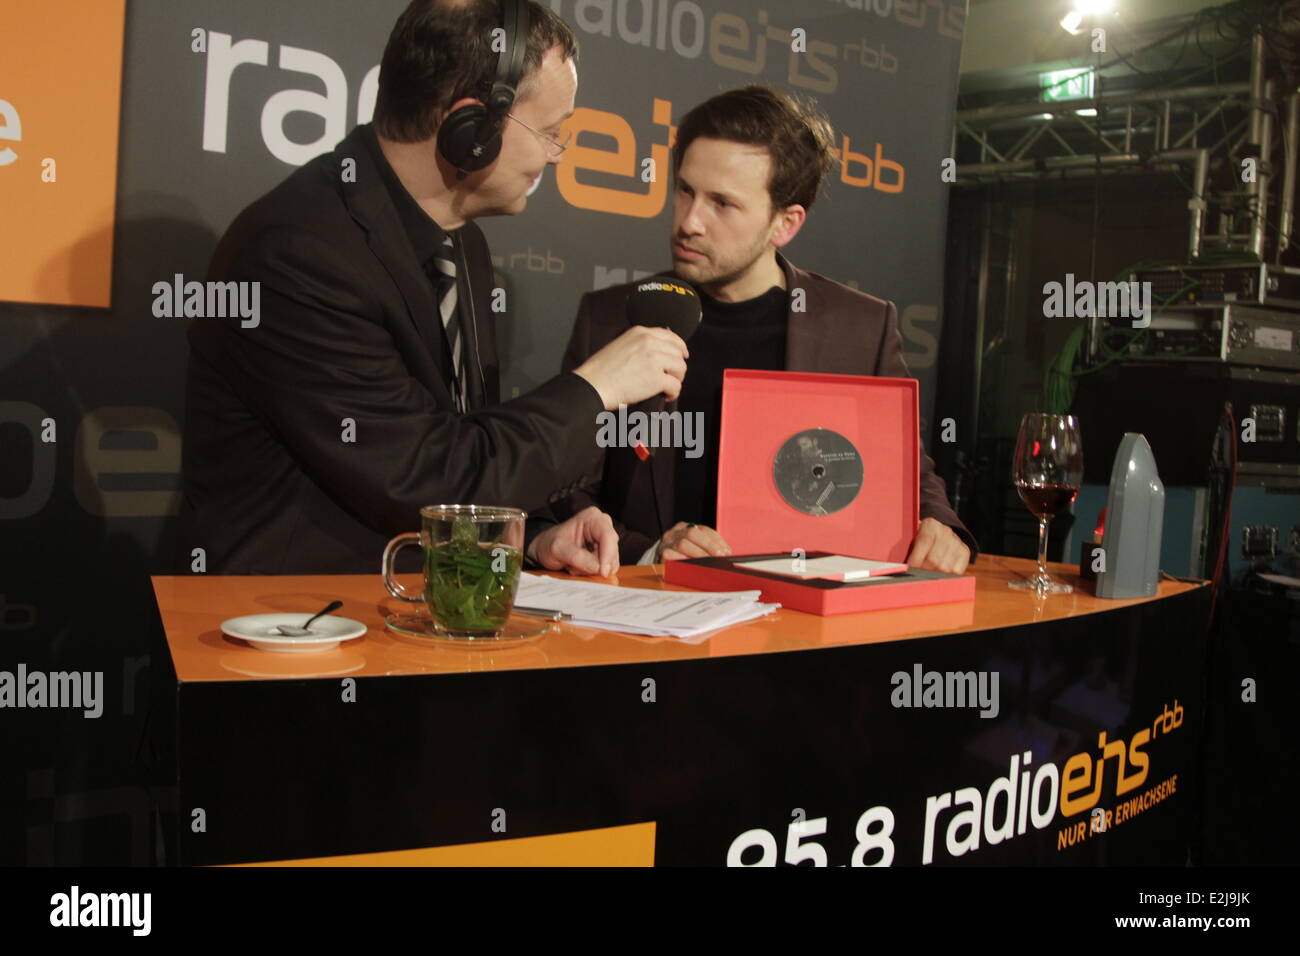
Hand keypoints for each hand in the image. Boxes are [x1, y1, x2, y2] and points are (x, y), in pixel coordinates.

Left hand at [527, 507, 619, 576]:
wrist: (544, 549)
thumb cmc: (549, 544)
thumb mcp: (557, 549)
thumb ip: (576, 556)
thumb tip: (597, 567)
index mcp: (592, 518)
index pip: (608, 536)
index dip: (608, 555)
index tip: (603, 572)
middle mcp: (602, 526)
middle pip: (612, 550)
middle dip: (597, 564)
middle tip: (576, 569)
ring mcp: (604, 540)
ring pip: (610, 561)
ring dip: (592, 569)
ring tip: (573, 566)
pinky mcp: (603, 553)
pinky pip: (605, 567)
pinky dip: (592, 571)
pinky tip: (578, 568)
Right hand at [573, 325, 687, 407]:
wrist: (592, 384)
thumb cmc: (600, 370)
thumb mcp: (620, 345)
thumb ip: (639, 345)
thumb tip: (656, 355)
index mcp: (639, 332)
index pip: (670, 336)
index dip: (679, 347)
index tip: (682, 355)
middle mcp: (649, 342)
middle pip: (678, 353)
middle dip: (677, 367)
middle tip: (672, 377)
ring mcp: (653, 359)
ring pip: (680, 368)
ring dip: (676, 379)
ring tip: (667, 387)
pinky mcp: (655, 378)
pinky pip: (676, 385)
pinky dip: (673, 393)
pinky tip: (665, 395)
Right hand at [656, 521, 731, 560]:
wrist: (661, 567)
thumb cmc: (683, 559)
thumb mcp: (696, 549)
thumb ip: (710, 549)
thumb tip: (726, 555)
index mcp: (685, 528)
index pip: (703, 530)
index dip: (716, 541)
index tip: (726, 552)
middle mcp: (674, 533)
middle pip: (692, 534)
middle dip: (708, 546)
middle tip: (719, 558)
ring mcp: (666, 544)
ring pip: (682, 544)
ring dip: (698, 555)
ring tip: (709, 564)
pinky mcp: (660, 556)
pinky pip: (672, 557)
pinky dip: (684, 563)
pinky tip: (693, 568)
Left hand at [906, 517, 969, 573]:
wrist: (939, 533)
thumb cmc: (919, 540)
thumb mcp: (912, 537)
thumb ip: (906, 546)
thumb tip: (898, 564)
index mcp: (930, 524)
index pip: (923, 543)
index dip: (915, 560)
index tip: (908, 570)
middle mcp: (945, 531)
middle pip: (934, 560)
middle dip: (923, 571)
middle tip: (915, 578)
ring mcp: (956, 541)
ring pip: (944, 568)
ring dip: (934, 576)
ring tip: (925, 578)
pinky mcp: (965, 551)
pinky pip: (956, 571)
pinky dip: (946, 577)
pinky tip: (938, 575)